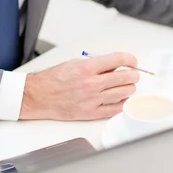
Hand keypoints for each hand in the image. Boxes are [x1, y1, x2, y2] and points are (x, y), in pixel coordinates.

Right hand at [19, 52, 138, 120]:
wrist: (39, 96)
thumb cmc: (54, 79)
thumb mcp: (75, 63)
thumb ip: (96, 64)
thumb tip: (114, 66)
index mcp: (87, 68)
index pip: (118, 60)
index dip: (130, 59)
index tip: (132, 61)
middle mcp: (91, 84)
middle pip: (125, 77)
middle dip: (133, 74)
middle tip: (133, 74)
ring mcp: (92, 99)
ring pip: (123, 93)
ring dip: (129, 88)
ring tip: (128, 86)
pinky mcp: (91, 113)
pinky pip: (114, 109)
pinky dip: (122, 103)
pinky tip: (122, 98)